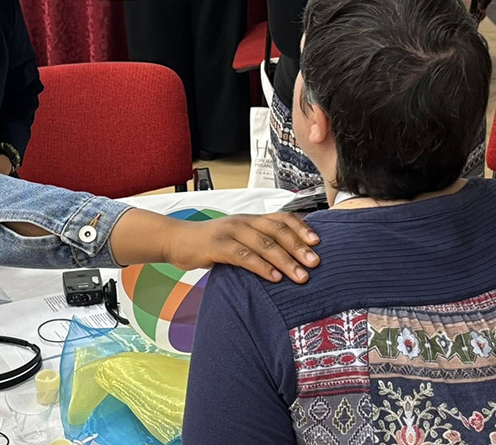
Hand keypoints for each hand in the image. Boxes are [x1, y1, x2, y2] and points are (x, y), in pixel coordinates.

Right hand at [164, 212, 319, 282]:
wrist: (176, 240)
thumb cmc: (209, 243)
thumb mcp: (236, 239)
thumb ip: (257, 245)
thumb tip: (287, 260)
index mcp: (250, 219)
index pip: (282, 218)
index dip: (301, 229)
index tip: (318, 242)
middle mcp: (243, 222)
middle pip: (277, 231)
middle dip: (299, 247)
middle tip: (315, 263)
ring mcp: (229, 232)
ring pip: (264, 243)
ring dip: (285, 260)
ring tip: (300, 276)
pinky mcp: (216, 246)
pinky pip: (243, 255)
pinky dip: (261, 267)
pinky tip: (274, 277)